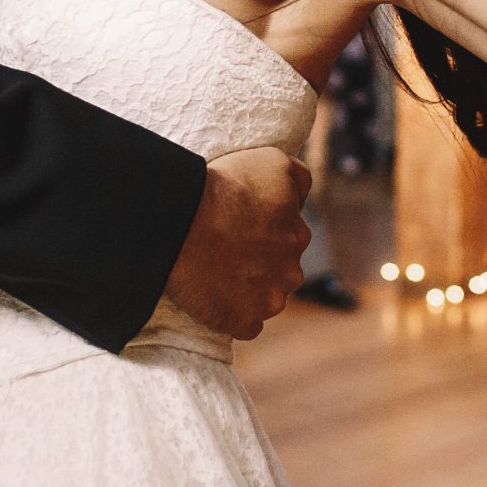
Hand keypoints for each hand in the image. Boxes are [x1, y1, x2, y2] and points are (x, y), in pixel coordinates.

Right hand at [163, 148, 312, 339]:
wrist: (183, 221)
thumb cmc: (224, 187)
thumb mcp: (272, 162)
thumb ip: (298, 178)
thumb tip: (303, 197)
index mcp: (298, 235)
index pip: (288, 238)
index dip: (261, 232)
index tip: (237, 226)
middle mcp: (292, 271)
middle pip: (278, 271)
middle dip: (257, 263)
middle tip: (223, 249)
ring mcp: (269, 300)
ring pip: (264, 298)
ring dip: (246, 290)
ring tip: (215, 272)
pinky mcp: (244, 322)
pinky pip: (244, 325)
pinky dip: (232, 315)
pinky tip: (213, 297)